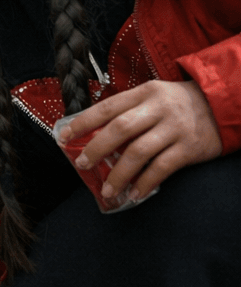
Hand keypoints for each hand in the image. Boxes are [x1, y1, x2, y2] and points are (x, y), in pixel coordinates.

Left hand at [57, 80, 221, 201]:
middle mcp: (158, 109)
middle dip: (96, 148)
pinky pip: (163, 167)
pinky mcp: (189, 148)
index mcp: (144, 93)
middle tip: (82, 164)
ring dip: (119, 173)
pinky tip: (134, 193)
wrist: (223, 104)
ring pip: (139, 152)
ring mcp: (175, 128)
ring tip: (107, 189)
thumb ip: (128, 111)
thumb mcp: (153, 96)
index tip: (63, 137)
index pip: (107, 107)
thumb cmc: (178, 104)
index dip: (83, 123)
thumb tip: (92, 134)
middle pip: (120, 129)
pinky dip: (146, 182)